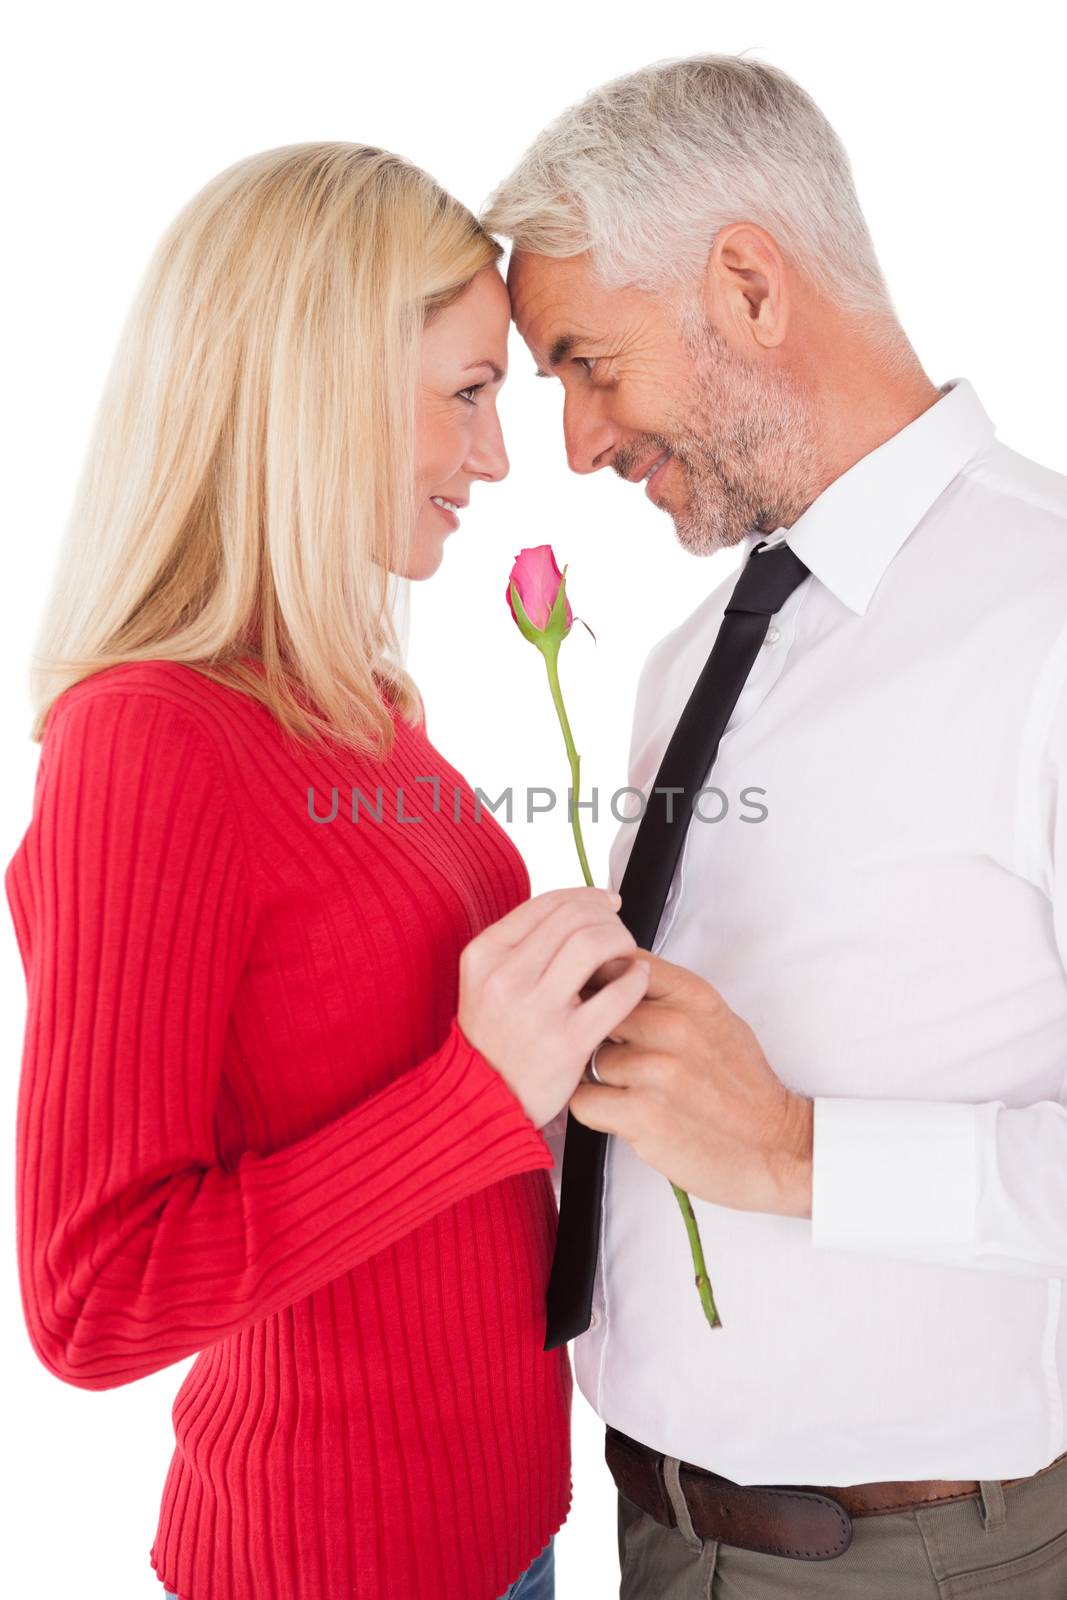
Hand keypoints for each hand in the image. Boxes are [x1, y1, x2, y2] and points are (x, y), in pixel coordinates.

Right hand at [458, 887, 650, 1129]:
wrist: (482, 1101)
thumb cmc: (494, 1038)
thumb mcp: (486, 980)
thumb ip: (522, 943)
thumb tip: (581, 907)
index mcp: (485, 954)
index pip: (548, 903)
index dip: (587, 896)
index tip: (607, 903)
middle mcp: (506, 977)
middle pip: (575, 918)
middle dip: (608, 918)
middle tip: (619, 933)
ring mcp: (535, 1010)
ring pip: (594, 944)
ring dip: (622, 941)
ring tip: (626, 956)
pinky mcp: (566, 1042)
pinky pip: (616, 994)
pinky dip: (636, 979)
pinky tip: (638, 979)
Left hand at [569, 950, 812, 1216]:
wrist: (776, 1146)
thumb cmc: (741, 1086)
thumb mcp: (715, 1018)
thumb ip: (666, 994)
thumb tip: (612, 974)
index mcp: (693, 995)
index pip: (618, 963)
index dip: (598, 984)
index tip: (596, 1001)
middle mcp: (675, 1026)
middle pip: (595, 1010)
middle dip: (598, 1035)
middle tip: (621, 1059)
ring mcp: (658, 1069)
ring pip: (590, 1059)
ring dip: (602, 1079)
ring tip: (636, 1094)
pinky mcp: (642, 1113)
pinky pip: (583, 1101)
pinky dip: (596, 1110)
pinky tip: (625, 1115)